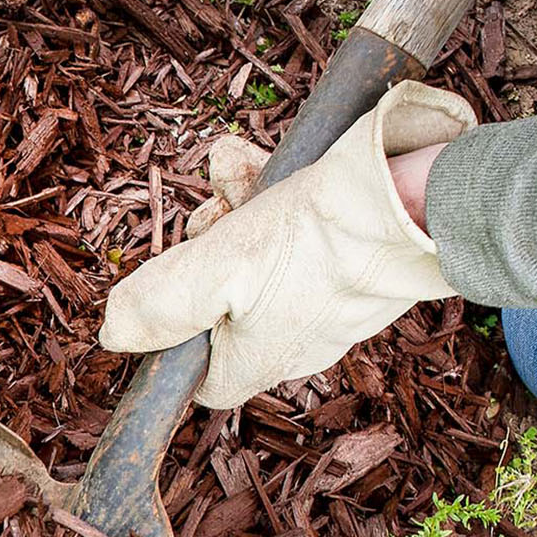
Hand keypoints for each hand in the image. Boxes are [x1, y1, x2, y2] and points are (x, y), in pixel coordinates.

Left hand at [99, 81, 477, 409]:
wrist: (421, 204)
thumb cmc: (318, 243)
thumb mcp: (214, 269)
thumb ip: (159, 306)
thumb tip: (114, 335)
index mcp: (258, 364)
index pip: (200, 375)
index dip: (175, 331)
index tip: (173, 281)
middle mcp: (297, 344)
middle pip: (226, 304)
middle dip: (208, 247)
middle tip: (213, 208)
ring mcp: (333, 304)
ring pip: (262, 258)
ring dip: (240, 209)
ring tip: (238, 169)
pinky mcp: (362, 263)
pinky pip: (305, 234)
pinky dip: (280, 196)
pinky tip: (267, 161)